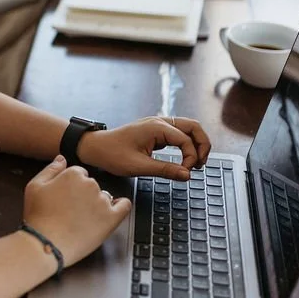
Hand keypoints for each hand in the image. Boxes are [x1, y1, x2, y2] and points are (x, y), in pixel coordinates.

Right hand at [23, 155, 131, 266]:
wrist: (46, 244)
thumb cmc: (39, 217)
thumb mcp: (34, 186)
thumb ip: (50, 169)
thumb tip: (62, 159)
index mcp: (73, 174)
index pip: (79, 175)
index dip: (71, 186)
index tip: (66, 198)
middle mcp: (90, 184)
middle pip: (91, 185)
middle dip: (83, 195)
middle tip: (71, 210)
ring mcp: (102, 201)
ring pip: (104, 196)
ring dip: (97, 203)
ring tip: (82, 219)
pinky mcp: (111, 219)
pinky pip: (124, 206)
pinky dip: (121, 206)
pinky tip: (114, 210)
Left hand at [82, 116, 211, 180]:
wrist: (95, 147)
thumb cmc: (112, 154)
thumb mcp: (139, 166)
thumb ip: (165, 170)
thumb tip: (187, 175)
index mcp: (156, 127)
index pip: (186, 140)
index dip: (191, 157)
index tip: (186, 172)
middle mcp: (159, 122)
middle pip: (193, 127)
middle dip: (202, 144)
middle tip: (201, 164)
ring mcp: (158, 125)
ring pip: (187, 128)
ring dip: (195, 143)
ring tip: (196, 162)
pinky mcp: (156, 131)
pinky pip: (178, 133)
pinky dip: (186, 144)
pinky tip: (185, 158)